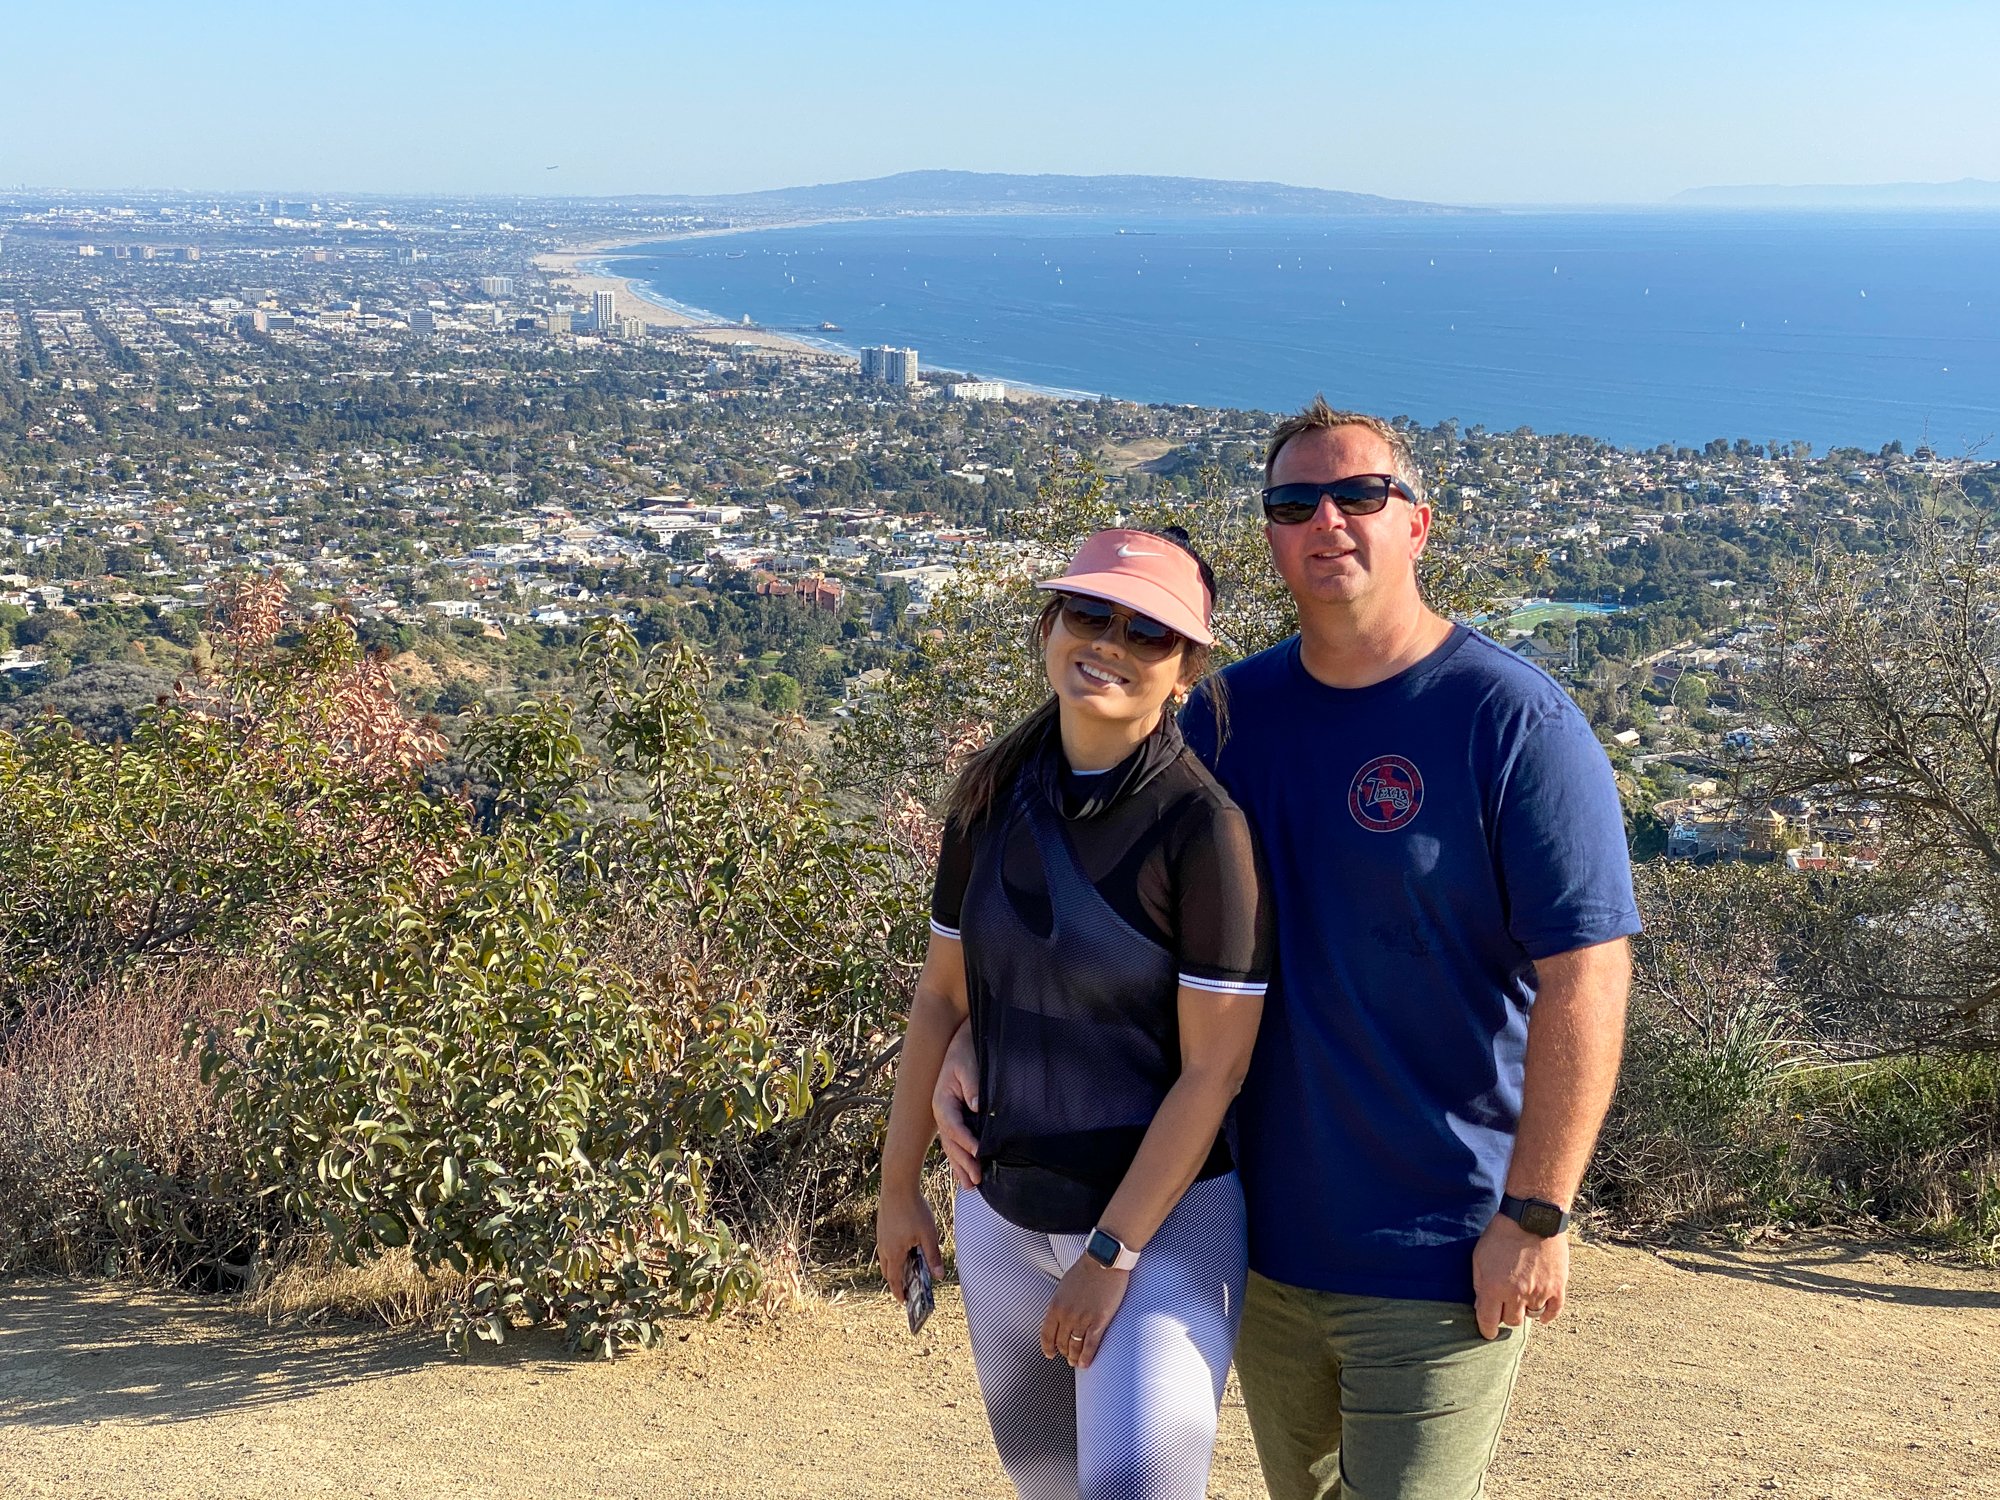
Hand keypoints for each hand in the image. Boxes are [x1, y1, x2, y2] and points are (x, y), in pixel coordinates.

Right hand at [875, 1188, 942, 1300]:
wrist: (897, 1185)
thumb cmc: (914, 1209)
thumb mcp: (928, 1234)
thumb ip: (933, 1256)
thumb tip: (939, 1276)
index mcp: (894, 1252)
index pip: (894, 1279)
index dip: (898, 1292)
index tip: (903, 1301)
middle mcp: (883, 1246)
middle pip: (887, 1270)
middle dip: (895, 1281)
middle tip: (905, 1287)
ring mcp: (881, 1235)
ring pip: (885, 1258)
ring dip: (894, 1266)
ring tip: (906, 1268)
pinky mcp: (881, 1225)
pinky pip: (885, 1246)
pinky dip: (892, 1253)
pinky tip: (904, 1247)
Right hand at [931, 1021, 981, 1187]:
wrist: (962, 1043)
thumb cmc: (965, 1052)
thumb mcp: (968, 1065)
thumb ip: (972, 1086)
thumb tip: (977, 1106)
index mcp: (941, 1101)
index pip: (953, 1126)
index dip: (965, 1140)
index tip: (979, 1152)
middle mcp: (941, 1113)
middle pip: (951, 1143)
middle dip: (964, 1162)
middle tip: (977, 1179)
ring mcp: (946, 1118)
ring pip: (952, 1147)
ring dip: (961, 1166)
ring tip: (971, 1186)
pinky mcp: (955, 1118)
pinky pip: (956, 1143)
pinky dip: (961, 1158)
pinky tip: (967, 1173)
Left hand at [1042, 1255, 1129, 1368]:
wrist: (1104, 1261)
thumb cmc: (1085, 1270)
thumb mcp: (1064, 1286)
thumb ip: (1060, 1304)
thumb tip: (1059, 1318)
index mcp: (1055, 1306)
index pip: (1046, 1334)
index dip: (1047, 1347)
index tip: (1049, 1353)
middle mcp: (1066, 1315)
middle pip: (1061, 1343)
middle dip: (1063, 1352)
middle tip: (1067, 1357)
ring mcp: (1082, 1320)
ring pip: (1075, 1347)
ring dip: (1074, 1357)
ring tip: (1075, 1362)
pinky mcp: (1099, 1322)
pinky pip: (1090, 1346)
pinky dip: (1087, 1357)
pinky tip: (1085, 1364)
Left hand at [1472, 1211, 1568, 1339]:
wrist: (1531, 1218)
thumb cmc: (1501, 1235)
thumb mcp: (1479, 1257)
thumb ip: (1479, 1285)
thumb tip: (1480, 1307)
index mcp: (1493, 1288)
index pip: (1488, 1322)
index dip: (1487, 1330)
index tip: (1488, 1332)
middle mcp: (1516, 1294)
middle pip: (1511, 1321)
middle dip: (1505, 1316)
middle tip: (1505, 1306)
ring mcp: (1539, 1292)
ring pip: (1531, 1316)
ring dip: (1525, 1310)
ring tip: (1522, 1298)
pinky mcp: (1557, 1287)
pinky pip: (1553, 1311)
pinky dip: (1547, 1315)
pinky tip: (1541, 1313)